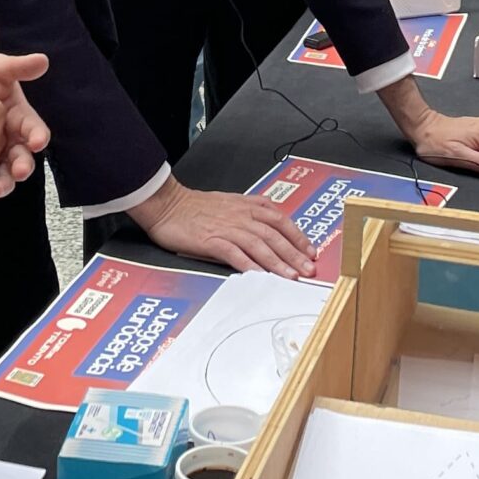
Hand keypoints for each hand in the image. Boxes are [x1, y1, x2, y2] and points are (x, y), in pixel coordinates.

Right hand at [127, 178, 316, 277]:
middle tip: (309, 269)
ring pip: (259, 244)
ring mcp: (226, 227)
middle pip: (274, 234)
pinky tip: (259, 276)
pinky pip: (233, 253)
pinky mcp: (211, 240)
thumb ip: (251, 211)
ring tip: (292, 276)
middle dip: (295, 253)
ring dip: (277, 262)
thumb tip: (271, 224)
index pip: (280, 220)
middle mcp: (241, 216)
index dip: (298, 236)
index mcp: (247, 206)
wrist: (167, 204)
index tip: (311, 251)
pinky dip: (248, 264)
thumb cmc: (196, 206)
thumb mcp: (229, 202)